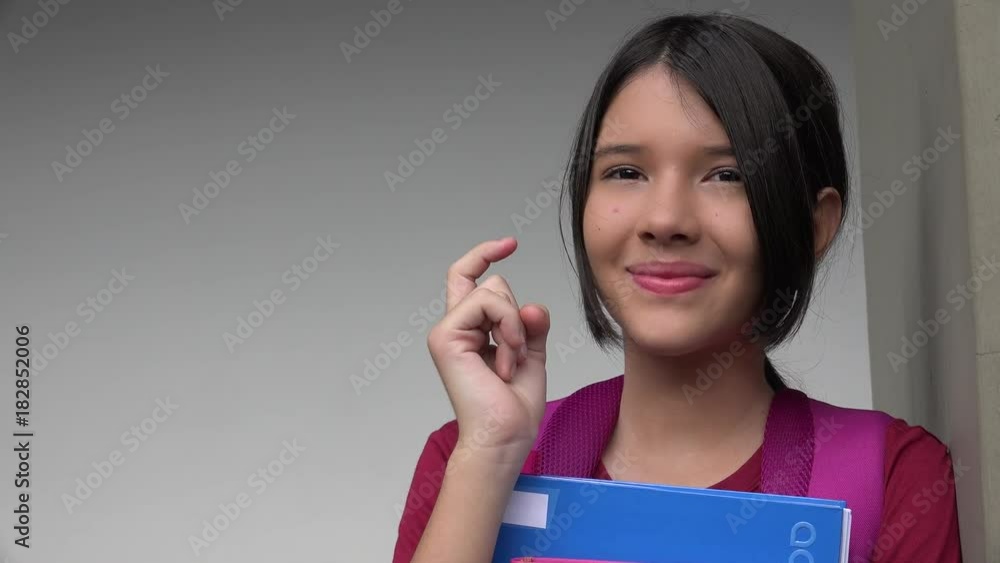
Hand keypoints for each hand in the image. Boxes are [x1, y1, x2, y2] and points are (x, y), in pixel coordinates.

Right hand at [426, 237, 550, 463]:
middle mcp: (455, 327)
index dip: (485, 254)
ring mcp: (447, 331)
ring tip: (510, 363)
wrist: (504, 438)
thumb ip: (531, 326)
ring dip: (515, 327)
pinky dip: (508, 329)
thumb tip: (531, 306)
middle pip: (493, 283)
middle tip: (517, 355)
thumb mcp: (531, 356)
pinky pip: (488, 303)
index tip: (510, 243)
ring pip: (493, 291)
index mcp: (470, 331)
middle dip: (518, 315)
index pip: (469, 277)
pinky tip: (504, 363)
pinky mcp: (446, 337)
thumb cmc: (513, 408)